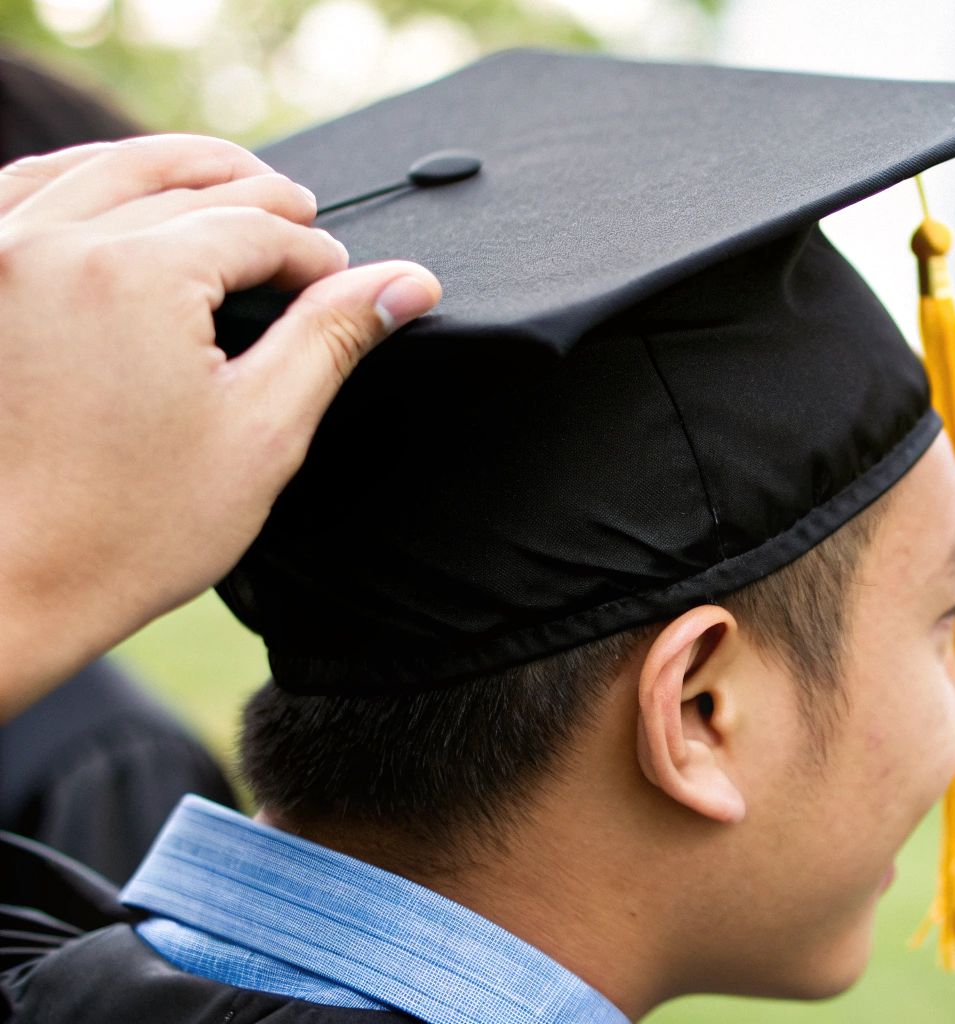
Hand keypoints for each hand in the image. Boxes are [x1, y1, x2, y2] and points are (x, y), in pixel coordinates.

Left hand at [0, 134, 441, 718]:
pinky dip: (86, 178)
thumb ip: (334, 336)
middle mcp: (51, 244)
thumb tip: (408, 281)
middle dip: (257, 196)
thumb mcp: (262, 431)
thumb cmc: (128, 530)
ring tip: (231, 187)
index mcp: (132, 276)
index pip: (254, 228)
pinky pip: (26, 186)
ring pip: (102, 165)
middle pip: (181, 179)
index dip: (315, 253)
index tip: (345, 283)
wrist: (7, 589)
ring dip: (176, 167)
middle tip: (302, 221)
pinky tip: (123, 195)